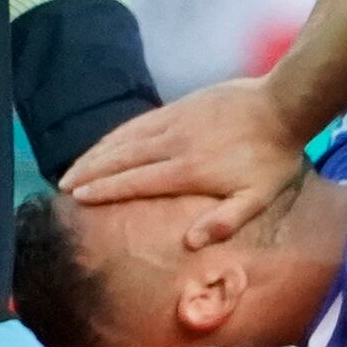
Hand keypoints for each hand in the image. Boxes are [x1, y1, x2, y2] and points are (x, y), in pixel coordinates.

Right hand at [60, 77, 305, 248]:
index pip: (136, 181)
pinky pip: (138, 122)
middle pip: (121, 159)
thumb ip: (224, 221)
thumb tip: (189, 243)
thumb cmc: (272, 157)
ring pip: (124, 138)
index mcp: (188, 170)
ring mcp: (174, 122)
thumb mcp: (258, 198)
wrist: (283, 104)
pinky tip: (105, 142)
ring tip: (74, 167)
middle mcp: (173, 144)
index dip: (105, 190)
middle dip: (89, 172)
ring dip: (96, 153)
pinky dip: (116, 134)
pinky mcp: (179, 107)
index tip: (79, 198)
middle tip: (62, 187)